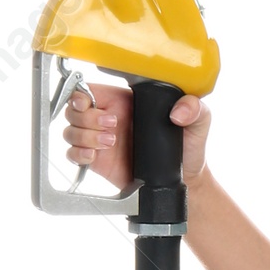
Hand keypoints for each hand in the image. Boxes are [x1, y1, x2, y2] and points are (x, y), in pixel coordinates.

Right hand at [63, 85, 212, 188]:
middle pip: (75, 109)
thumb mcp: (198, 122)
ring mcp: (100, 139)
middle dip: (87, 117)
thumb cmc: (188, 148)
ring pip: (71, 130)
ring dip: (84, 136)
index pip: (90, 88)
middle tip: (112, 126)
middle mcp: (108, 117)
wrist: (184, 180)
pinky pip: (73, 153)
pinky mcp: (98, 161)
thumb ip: (194, 108)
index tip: (90, 102)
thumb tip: (179, 111)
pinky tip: (95, 156)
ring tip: (110, 143)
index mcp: (125, 101)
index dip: (82, 93)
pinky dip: (78, 154)